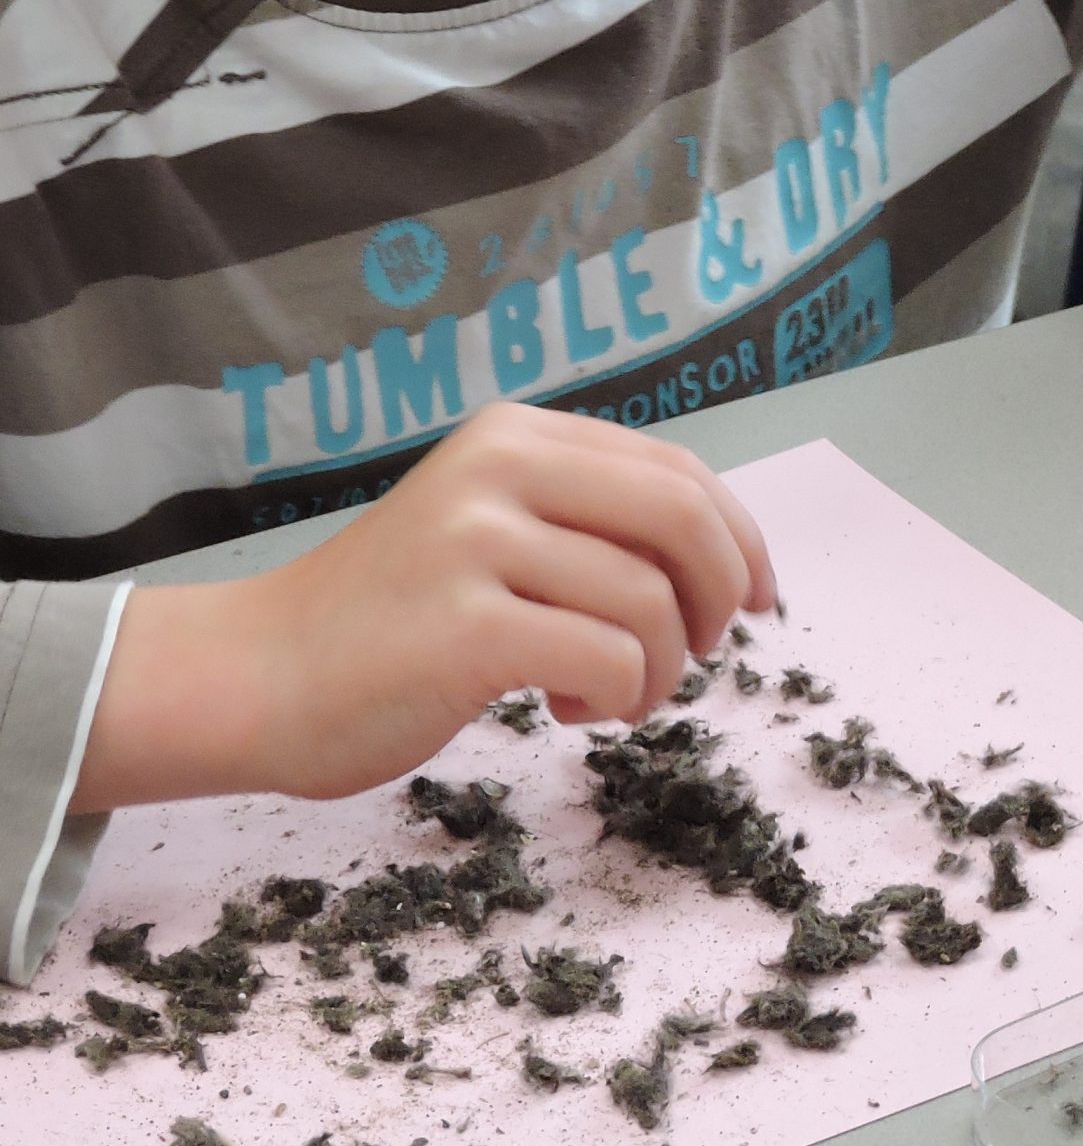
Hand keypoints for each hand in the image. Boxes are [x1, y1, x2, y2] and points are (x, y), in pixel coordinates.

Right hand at [73, 404, 777, 808]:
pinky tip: (566, 708)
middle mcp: (498, 468)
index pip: (680, 472)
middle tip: (699, 653)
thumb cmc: (393, 621)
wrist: (258, 675)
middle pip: (683, 519)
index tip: (760, 600)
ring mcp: (477, 541)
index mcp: (516, 436)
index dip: (742, 540)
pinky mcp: (467, 623)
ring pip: (652, 602)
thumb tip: (725, 559)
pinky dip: (617, 697)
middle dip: (721, 597)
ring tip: (608, 695)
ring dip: (660, 670)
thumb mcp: (493, 530)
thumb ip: (589, 523)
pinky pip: (612, 658)